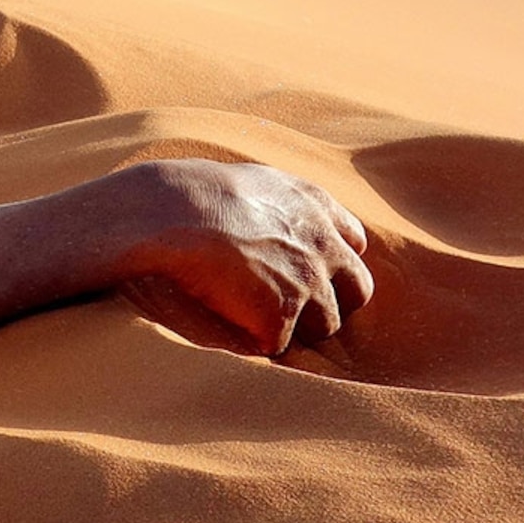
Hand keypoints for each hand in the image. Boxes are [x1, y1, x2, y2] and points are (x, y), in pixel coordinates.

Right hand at [98, 159, 374, 354]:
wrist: (166, 214)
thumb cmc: (189, 192)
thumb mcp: (248, 178)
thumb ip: (278, 202)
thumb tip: (269, 221)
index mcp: (316, 205)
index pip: (354, 243)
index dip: (331, 261)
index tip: (305, 268)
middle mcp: (324, 245)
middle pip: (357, 291)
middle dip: (329, 300)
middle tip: (289, 305)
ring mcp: (307, 283)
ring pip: (324, 325)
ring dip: (293, 324)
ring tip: (249, 313)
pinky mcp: (280, 317)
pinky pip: (277, 343)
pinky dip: (254, 338)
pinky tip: (226, 320)